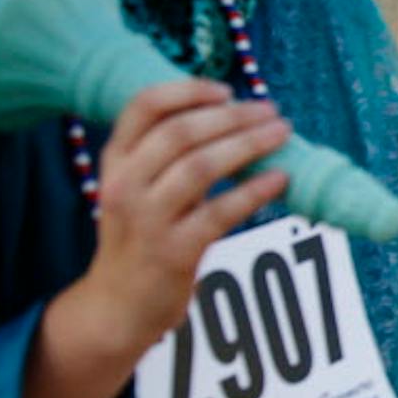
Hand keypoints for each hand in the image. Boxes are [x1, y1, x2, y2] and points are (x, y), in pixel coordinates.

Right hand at [68, 81, 292, 355]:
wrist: (118, 306)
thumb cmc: (141, 238)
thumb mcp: (137, 188)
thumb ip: (168, 154)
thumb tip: (234, 116)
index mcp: (115, 161)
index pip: (144, 107)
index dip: (188, 91)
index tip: (228, 91)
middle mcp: (124, 184)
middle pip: (181, 132)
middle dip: (233, 116)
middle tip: (272, 111)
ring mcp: (146, 219)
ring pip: (200, 167)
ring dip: (248, 145)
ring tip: (282, 134)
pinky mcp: (173, 252)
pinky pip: (220, 213)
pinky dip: (254, 191)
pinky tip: (280, 179)